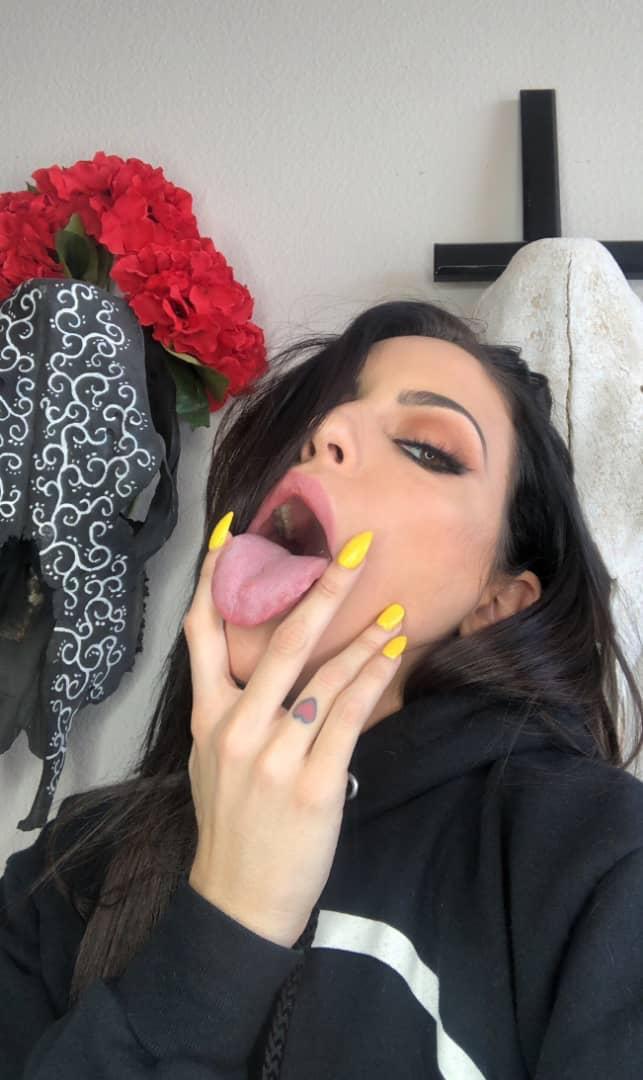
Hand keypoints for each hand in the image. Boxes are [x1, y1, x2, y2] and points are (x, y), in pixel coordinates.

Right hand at [184, 517, 406, 948]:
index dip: (217, 577)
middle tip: (355, 549)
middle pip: (279, 642)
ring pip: (323, 677)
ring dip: (364, 637)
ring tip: (396, 610)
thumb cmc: (232, 823)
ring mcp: (275, 755)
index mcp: (206, 717)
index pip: (203, 633)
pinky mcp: (314, 783)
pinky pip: (347, 717)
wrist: (239, 898)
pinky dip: (371, 680)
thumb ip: (230, 708)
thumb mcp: (211, 760)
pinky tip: (391, 655)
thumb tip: (262, 659)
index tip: (234, 530)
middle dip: (320, 590)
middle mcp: (237, 728)